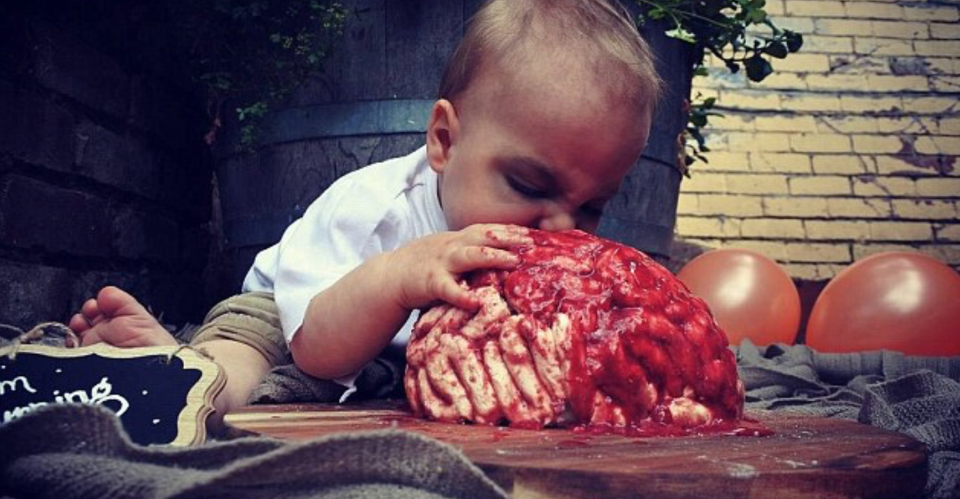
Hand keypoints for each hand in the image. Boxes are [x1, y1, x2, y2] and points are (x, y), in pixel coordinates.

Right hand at [387, 224, 531, 310]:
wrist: (391, 275)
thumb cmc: (426, 266)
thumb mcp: (451, 252)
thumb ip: (473, 252)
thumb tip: (505, 259)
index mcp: (460, 239)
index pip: (490, 230)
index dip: (513, 231)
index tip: (536, 234)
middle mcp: (453, 246)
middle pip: (485, 236)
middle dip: (510, 238)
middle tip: (533, 244)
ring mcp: (442, 262)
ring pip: (470, 255)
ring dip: (493, 257)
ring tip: (513, 261)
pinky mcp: (431, 281)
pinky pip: (448, 288)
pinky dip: (462, 294)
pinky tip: (475, 301)